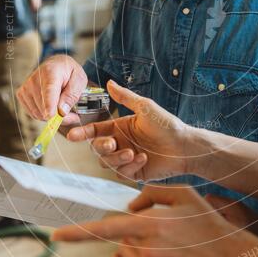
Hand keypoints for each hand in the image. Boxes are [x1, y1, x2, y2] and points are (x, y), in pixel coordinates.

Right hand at [16, 54, 87, 121]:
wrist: (56, 65)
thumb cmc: (69, 73)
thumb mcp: (79, 80)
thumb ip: (72, 95)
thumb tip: (62, 111)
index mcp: (50, 72)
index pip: (48, 92)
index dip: (49, 106)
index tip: (51, 116)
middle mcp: (34, 79)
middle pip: (43, 107)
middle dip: (59, 115)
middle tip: (72, 114)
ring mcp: (25, 87)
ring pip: (38, 113)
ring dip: (52, 116)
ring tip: (62, 108)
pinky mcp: (21, 94)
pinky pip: (33, 114)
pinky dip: (43, 114)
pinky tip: (51, 106)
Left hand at [52, 185, 257, 256]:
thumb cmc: (205, 221)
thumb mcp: (184, 192)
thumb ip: (151, 191)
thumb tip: (129, 206)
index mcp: (153, 223)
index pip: (107, 229)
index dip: (78, 233)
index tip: (55, 236)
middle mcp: (148, 249)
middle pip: (120, 237)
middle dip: (130, 229)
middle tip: (157, 226)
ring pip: (124, 254)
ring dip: (131, 246)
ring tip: (159, 241)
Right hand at [67, 80, 195, 181]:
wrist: (184, 146)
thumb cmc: (167, 124)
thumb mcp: (145, 107)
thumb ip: (125, 97)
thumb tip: (109, 83)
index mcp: (120, 128)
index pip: (95, 131)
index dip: (83, 133)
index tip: (72, 135)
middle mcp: (121, 143)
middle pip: (97, 149)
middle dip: (101, 147)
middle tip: (112, 144)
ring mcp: (127, 159)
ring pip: (107, 163)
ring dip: (117, 158)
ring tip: (133, 152)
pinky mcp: (135, 172)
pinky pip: (122, 173)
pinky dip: (130, 166)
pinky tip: (143, 159)